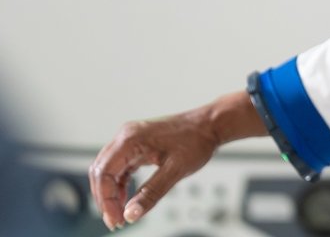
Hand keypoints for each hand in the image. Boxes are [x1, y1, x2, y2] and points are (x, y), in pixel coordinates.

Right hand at [88, 111, 217, 229]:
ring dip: (110, 193)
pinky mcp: (138, 145)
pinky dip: (119, 184)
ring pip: (108, 170)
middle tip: (116, 221)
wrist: (211, 124)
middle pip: (100, 172)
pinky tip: (125, 200)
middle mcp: (126, 136)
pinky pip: (120, 167)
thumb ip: (151, 193)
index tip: (116, 219)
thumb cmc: (197, 141)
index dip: (105, 200)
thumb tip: (130, 215)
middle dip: (105, 199)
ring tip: (119, 215)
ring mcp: (131, 139)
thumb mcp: (175, 170)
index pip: (103, 173)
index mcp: (130, 139)